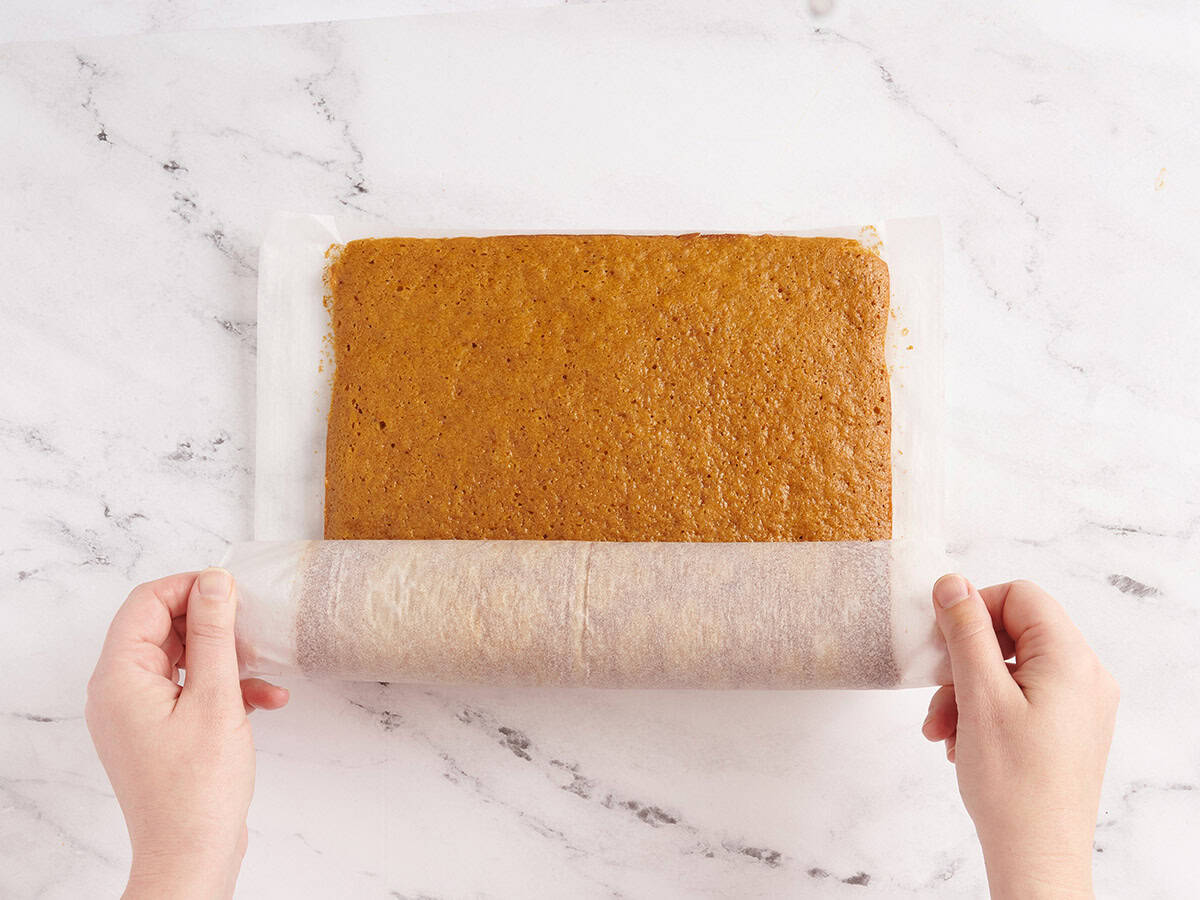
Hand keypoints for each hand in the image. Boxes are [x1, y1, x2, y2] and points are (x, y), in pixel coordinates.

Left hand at [86, 568, 288, 899]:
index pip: (147, 602)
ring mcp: (135, 713)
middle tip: (252, 629)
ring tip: (263, 670)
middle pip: (163, 628)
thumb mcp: (215, 698)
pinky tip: (266, 701)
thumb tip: (214, 582)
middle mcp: (118, 691)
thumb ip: (214, 633)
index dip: (190, 587)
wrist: (191, 855)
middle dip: (212, 625)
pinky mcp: (156, 731)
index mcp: (119, 677)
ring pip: (181, 658)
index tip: (233, 590)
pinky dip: (224, 688)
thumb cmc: (198, 788)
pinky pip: (188, 690)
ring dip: (226, 658)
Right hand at [921, 575, 1117, 898]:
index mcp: (1072, 660)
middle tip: (936, 691)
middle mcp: (1086, 677)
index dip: (975, 608)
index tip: (942, 639)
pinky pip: (1020, 697)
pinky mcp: (1068, 729)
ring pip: (1011, 668)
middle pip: (1013, 633)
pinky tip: (961, 741)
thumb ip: (966, 632)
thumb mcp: (979, 696)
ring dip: (966, 690)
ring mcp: (1080, 705)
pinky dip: (985, 710)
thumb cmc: (1012, 784)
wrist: (1037, 856)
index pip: (1020, 597)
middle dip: (964, 660)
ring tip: (941, 729)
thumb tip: (952, 582)